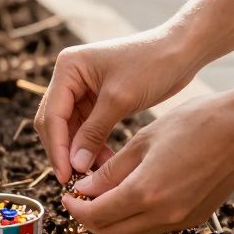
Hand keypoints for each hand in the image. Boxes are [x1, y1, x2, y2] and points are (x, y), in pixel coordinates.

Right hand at [35, 26, 195, 182]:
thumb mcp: (119, 99)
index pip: (52, 115)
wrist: (181, 51)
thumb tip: (74, 165)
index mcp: (68, 68)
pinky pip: (87, 128)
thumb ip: (93, 133)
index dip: (57, 148)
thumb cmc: (151, 65)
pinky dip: (93, 146)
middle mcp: (70, 77)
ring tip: (95, 175)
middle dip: (65, 152)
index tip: (65, 176)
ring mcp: (82, 88)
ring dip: (79, 152)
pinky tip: (105, 163)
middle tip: (75, 181)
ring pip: (71, 129)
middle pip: (55, 123)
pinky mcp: (97, 99)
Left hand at [61, 93, 233, 233]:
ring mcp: (181, 220)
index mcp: (145, 193)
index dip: (76, 208)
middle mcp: (163, 215)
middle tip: (81, 199)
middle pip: (112, 233)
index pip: (97, 215)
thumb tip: (84, 189)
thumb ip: (111, 171)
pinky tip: (133, 194)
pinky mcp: (194, 218)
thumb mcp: (143, 141)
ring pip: (133, 233)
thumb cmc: (196, 125)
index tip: (67, 196)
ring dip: (113, 220)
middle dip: (90, 220)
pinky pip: (154, 227)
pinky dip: (136, 217)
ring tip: (105, 194)